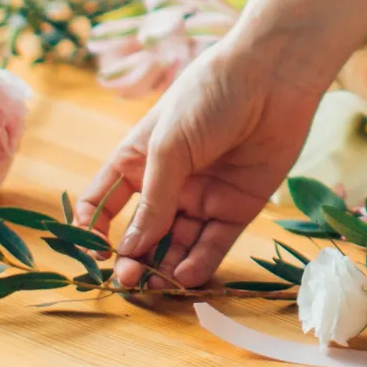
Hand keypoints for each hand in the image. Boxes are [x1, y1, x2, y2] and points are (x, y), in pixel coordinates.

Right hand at [75, 41, 328, 290]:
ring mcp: (202, 197)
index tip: (94, 253)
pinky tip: (185, 277)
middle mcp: (167, 184)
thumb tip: (130, 248)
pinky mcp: (237, 208)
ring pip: (177, 245)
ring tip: (155, 287)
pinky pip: (213, 244)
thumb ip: (153, 200)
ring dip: (164, 268)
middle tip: (128, 281)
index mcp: (137, 162)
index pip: (103, 204)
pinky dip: (199, 263)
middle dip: (133, 259)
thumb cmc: (209, 97)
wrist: (272, 79)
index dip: (93, 230)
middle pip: (142, 232)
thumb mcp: (169, 147)